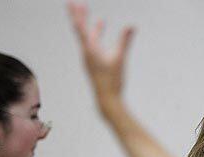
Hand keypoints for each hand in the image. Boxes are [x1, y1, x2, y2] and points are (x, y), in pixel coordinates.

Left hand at [68, 1, 133, 117]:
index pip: (80, 27)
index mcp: (89, 49)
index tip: (71, 1)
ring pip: (88, 37)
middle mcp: (86, 52)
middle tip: (76, 3)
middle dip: (80, 15)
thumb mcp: (120, 58)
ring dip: (92, 26)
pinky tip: (102, 33)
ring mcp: (89, 58)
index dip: (76, 13)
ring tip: (95, 16)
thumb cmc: (112, 80)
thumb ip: (125, 41)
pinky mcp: (93, 62)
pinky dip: (97, 35)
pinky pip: (93, 44)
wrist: (106, 99)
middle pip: (80, 30)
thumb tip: (132, 25)